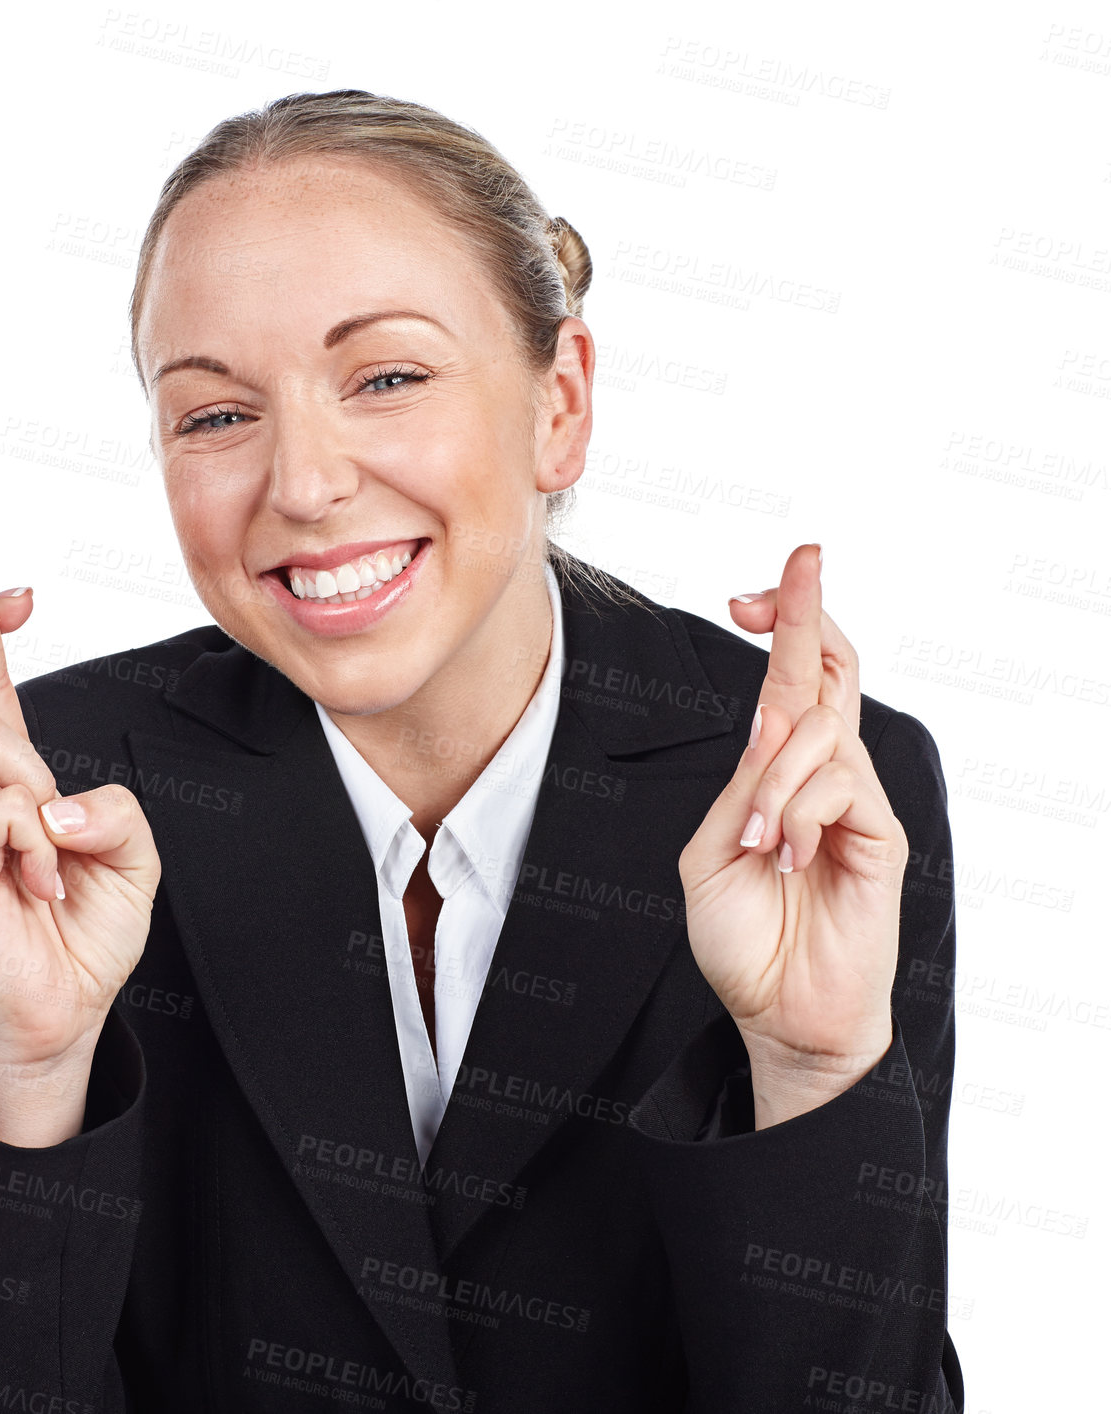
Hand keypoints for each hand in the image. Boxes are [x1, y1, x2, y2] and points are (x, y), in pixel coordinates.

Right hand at [0, 559, 161, 1139]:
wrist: (67, 1008)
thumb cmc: (87, 931)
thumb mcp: (130, 853)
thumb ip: (111, 808)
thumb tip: (51, 800)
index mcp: (10, 786)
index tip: (2, 585)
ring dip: (39, 784)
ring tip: (52, 858)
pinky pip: (1, 807)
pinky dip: (39, 840)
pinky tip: (42, 883)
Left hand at [677, 544, 906, 1126]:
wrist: (777, 1012)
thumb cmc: (744, 938)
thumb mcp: (712, 852)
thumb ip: (741, 786)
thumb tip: (771, 722)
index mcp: (776, 774)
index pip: (791, 681)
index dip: (784, 625)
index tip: (757, 587)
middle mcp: (821, 775)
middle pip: (827, 671)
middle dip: (807, 612)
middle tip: (799, 563)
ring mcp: (855, 800)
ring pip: (821, 728)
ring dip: (774, 777)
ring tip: (756, 842)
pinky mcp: (880, 834)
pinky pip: (841, 784)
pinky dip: (799, 812)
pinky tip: (786, 855)